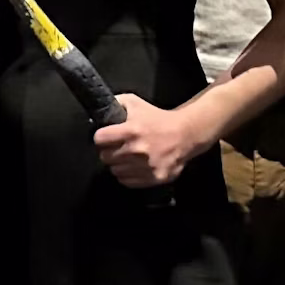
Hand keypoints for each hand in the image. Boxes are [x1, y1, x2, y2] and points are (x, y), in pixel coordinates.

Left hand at [92, 93, 209, 189]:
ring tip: (127, 156)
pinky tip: (134, 166)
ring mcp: (146, 166)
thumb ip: (116, 103)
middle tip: (116, 147)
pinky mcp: (154, 178)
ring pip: (115, 171)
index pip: (99, 139)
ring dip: (118, 164)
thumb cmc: (158, 118)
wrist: (185, 134)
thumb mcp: (135, 103)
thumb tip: (100, 109)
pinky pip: (127, 181)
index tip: (104, 137)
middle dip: (108, 151)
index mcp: (131, 131)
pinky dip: (128, 175)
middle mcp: (137, 150)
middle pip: (105, 157)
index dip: (100, 137)